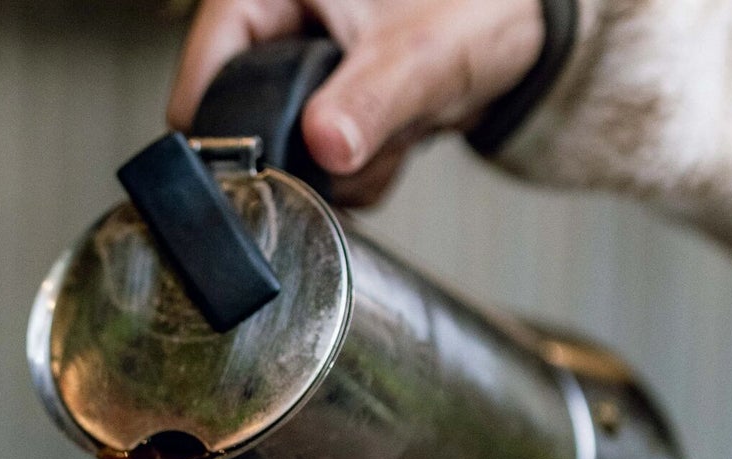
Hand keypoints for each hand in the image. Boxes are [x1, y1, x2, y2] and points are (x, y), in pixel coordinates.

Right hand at [168, 0, 544, 205]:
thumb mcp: (418, 54)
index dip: (222, 127)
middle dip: (303, 154)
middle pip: (245, 121)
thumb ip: (369, 102)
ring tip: (391, 132)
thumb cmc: (479, 2)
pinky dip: (359, 169)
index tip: (256, 170)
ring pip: (287, 152)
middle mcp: (277, 23)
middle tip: (352, 149)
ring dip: (342, 167)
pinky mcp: (327, 102)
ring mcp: (301, 68)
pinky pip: (321, 163)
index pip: (204, 69)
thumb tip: (326, 147)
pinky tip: (394, 139)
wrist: (527, 30)